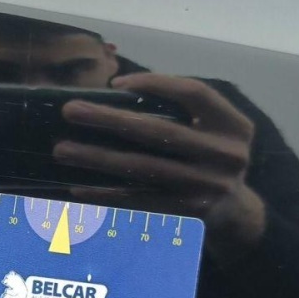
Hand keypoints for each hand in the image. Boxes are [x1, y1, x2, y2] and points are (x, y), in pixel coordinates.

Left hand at [56, 73, 265, 259]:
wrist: (236, 214)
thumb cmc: (210, 159)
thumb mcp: (213, 131)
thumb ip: (180, 112)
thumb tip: (114, 92)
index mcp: (233, 125)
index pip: (194, 93)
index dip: (155, 82)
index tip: (114, 84)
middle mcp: (225, 155)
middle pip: (159, 131)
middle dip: (109, 119)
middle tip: (71, 111)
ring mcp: (207, 187)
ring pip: (142, 168)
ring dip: (97, 158)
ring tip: (62, 150)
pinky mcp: (187, 214)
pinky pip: (139, 201)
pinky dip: (106, 194)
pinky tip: (79, 188)